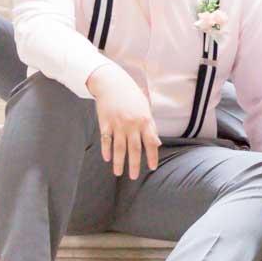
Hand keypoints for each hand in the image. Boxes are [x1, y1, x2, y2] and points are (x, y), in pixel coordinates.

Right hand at [88, 64, 162, 180]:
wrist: (112, 83)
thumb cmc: (132, 96)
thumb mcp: (145, 109)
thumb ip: (151, 127)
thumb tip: (157, 143)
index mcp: (145, 121)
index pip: (151, 143)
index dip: (152, 156)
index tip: (152, 167)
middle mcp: (132, 124)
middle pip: (134, 149)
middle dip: (135, 164)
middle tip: (134, 177)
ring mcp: (117, 124)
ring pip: (118, 148)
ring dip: (119, 162)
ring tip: (118, 173)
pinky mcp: (104, 123)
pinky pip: (106, 140)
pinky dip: (106, 150)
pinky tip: (107, 158)